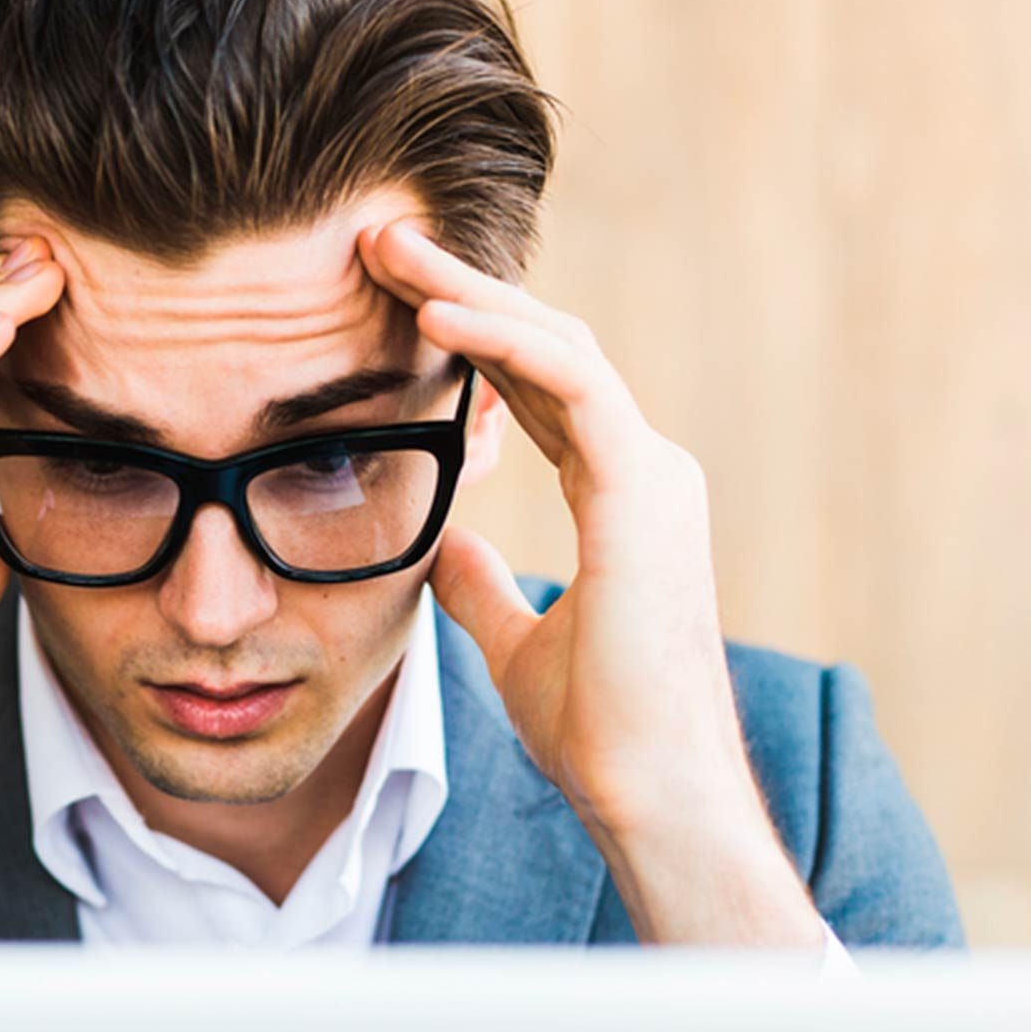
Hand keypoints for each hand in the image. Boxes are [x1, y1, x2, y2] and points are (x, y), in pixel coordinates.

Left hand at [358, 219, 822, 948]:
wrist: (648, 790)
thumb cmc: (599, 733)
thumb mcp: (515, 644)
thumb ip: (484, 587)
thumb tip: (446, 548)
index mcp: (621, 498)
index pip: (537, 389)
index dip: (469, 338)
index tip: (395, 300)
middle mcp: (643, 471)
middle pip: (544, 348)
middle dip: (461, 288)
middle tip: (380, 241)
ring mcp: (650, 475)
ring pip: (557, 346)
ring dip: (470, 291)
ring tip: (390, 251)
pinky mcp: (642, 489)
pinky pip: (570, 385)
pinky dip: (501, 342)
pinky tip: (434, 315)